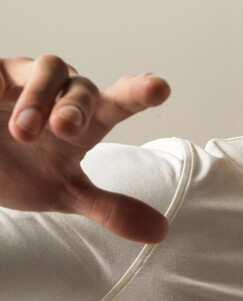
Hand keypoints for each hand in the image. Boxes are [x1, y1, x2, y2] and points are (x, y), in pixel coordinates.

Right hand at [0, 55, 170, 242]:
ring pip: (48, 68)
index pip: (118, 103)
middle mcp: (61, 94)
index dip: (138, 93)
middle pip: (82, 87)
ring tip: (23, 132)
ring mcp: (25, 79)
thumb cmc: (24, 170)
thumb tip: (161, 231)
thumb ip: (110, 209)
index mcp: (85, 121)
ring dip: (39, 98)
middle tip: (64, 130)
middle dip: (76, 107)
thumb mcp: (67, 193)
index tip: (160, 88)